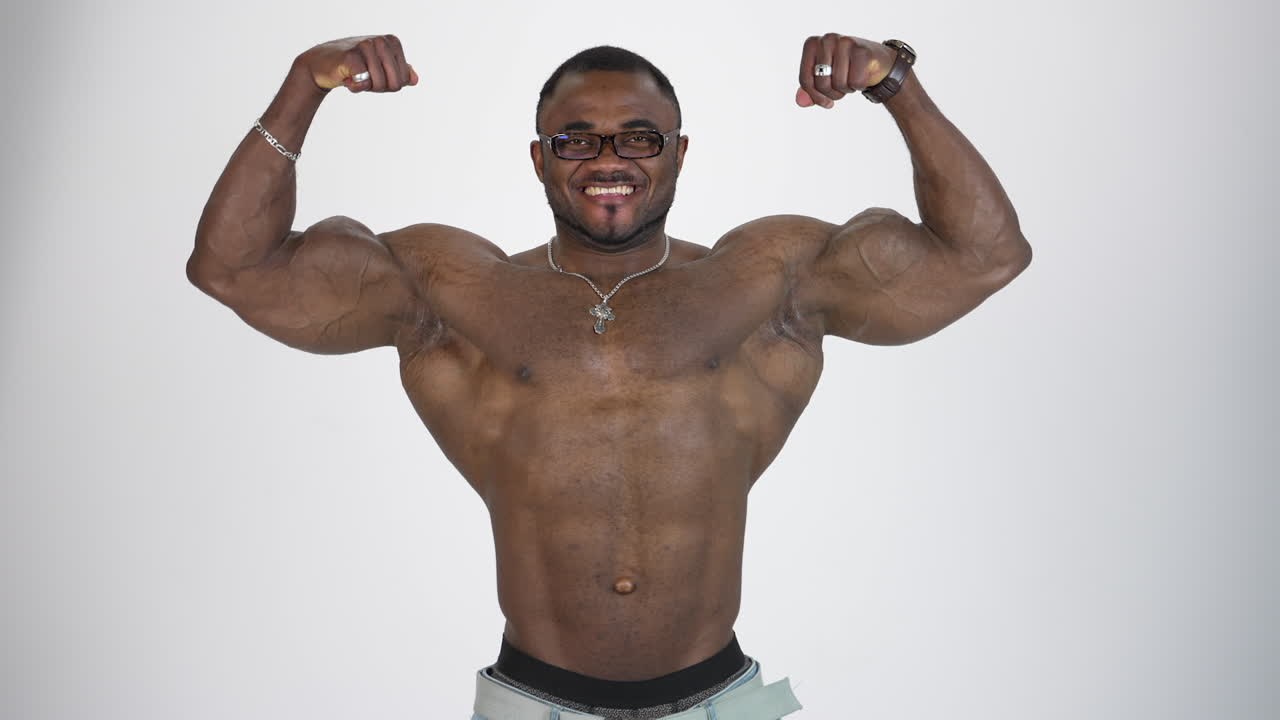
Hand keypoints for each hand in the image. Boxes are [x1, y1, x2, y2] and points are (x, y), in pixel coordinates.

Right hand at [296, 35, 418, 92]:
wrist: (322, 64)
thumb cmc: (355, 67)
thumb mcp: (381, 69)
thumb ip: (400, 72)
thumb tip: (414, 80)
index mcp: (392, 42)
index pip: (403, 79)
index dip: (388, 85)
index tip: (373, 75)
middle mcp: (381, 41)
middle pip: (395, 84)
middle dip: (379, 88)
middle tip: (363, 77)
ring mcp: (367, 46)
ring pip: (380, 84)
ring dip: (365, 87)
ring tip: (354, 75)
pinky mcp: (352, 56)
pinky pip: (364, 83)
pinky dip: (355, 87)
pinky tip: (346, 77)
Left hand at [796, 33, 895, 108]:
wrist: (875, 61)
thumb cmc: (846, 69)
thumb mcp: (824, 78)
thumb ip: (809, 90)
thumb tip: (800, 102)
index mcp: (812, 44)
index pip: (805, 79)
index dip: (815, 97)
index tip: (826, 102)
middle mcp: (827, 39)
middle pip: (822, 83)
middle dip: (832, 94)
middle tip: (841, 89)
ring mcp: (845, 42)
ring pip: (839, 83)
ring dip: (846, 90)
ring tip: (851, 81)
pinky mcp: (862, 51)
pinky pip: (855, 82)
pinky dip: (859, 86)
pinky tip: (862, 76)